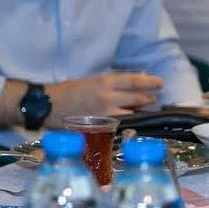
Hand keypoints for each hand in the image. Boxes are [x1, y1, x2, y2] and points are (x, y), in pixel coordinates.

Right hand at [46, 72, 163, 122]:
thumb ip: (108, 84)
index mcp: (104, 82)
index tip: (159, 83)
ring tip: (146, 109)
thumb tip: (128, 86)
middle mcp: (109, 97)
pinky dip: (130, 120)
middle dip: (148, 98)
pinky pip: (122, 123)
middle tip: (153, 98)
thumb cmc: (67, 91)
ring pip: (133, 113)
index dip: (149, 81)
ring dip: (141, 111)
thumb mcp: (90, 81)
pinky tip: (133, 120)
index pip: (134, 81)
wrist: (49, 106)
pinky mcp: (103, 127)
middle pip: (138, 98)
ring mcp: (107, 114)